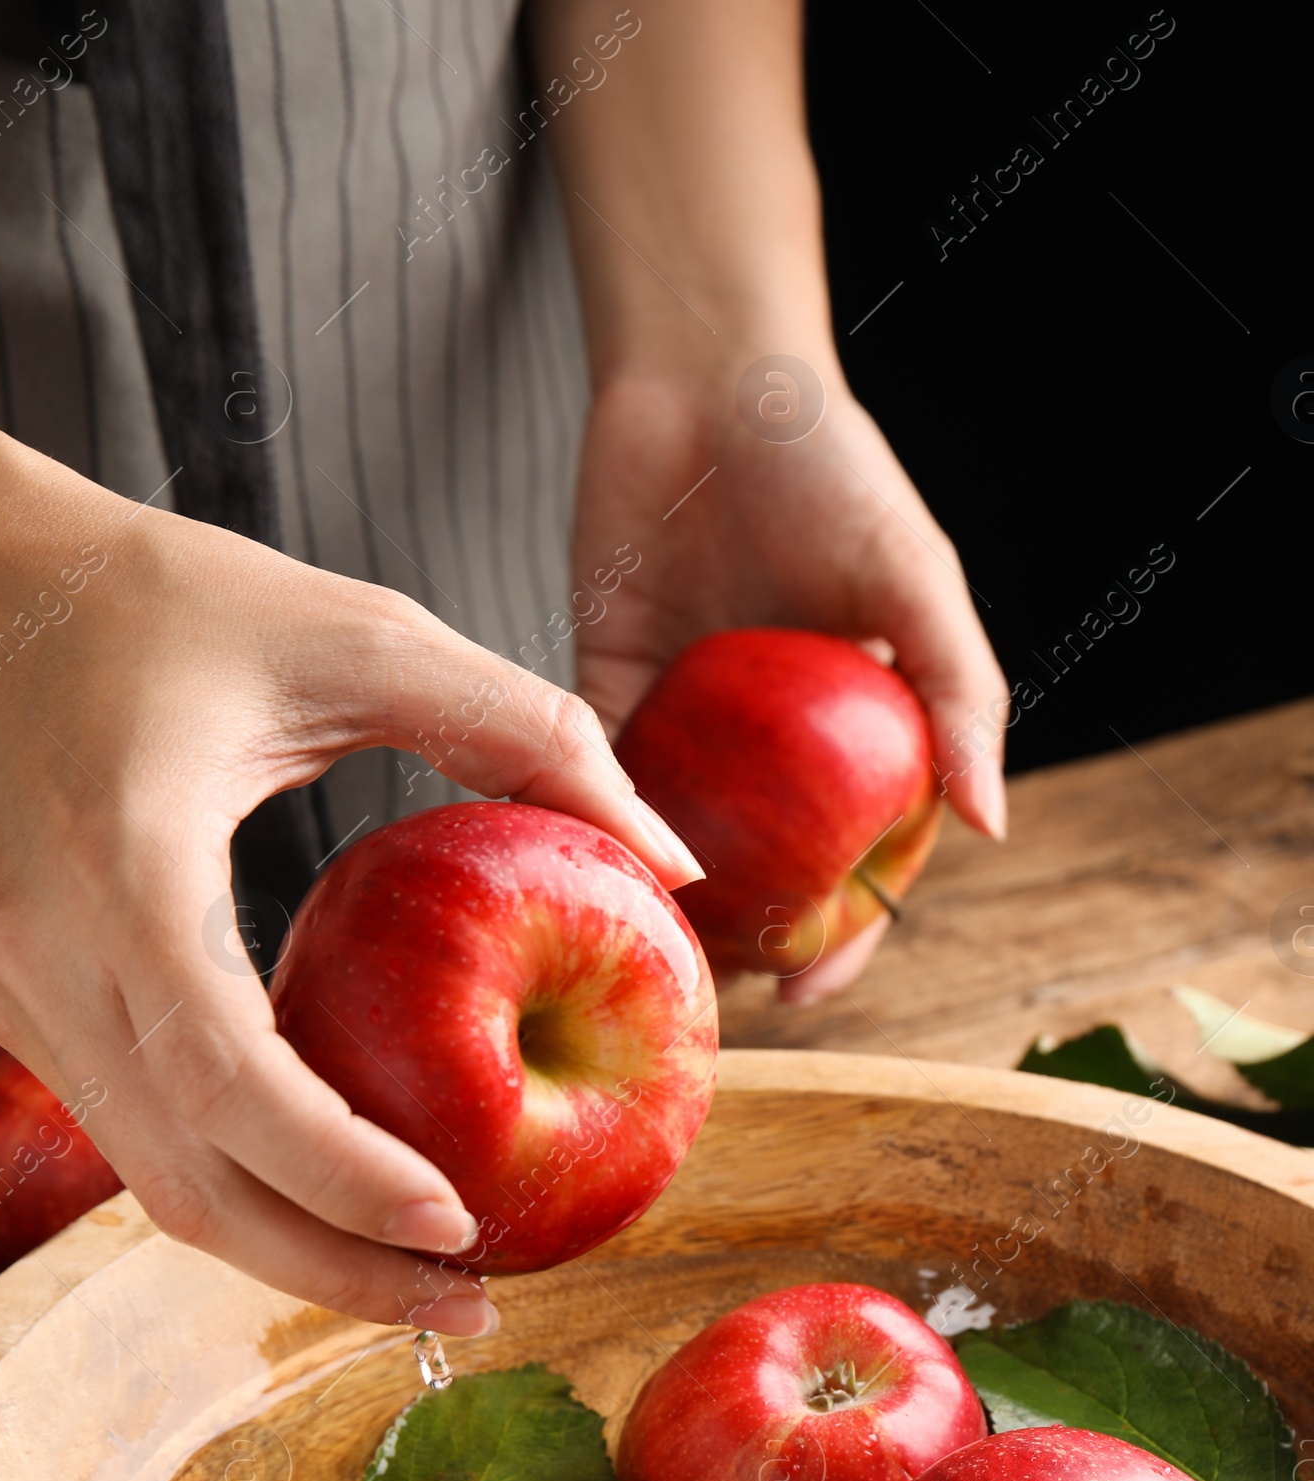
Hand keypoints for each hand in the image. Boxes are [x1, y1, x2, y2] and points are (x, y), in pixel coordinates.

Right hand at [0, 225, 702, 1334]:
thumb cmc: (167, 602)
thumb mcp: (361, 631)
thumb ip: (525, 730)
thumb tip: (669, 859)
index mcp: (123, 863)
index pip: (226, 1075)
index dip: (339, 1175)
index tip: (457, 1223)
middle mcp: (47, 961)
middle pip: (188, 1185)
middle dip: (332, 1271)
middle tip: (473, 1302)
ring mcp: (16, 1003)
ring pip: (158, 1189)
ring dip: (292, 1253)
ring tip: (427, 1278)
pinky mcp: (17, 1015)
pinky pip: (141, 1139)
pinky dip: (245, 1187)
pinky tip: (343, 1196)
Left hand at [567, 358, 1009, 995]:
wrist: (706, 379)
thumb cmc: (833, 466)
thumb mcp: (916, 580)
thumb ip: (961, 696)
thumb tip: (991, 826)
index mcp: (859, 731)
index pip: (862, 860)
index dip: (844, 934)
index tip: (810, 989)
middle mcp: (776, 746)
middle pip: (763, 876)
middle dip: (744, 947)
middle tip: (717, 1003)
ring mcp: (692, 726)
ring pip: (677, 848)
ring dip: (665, 914)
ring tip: (649, 971)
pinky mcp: (607, 690)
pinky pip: (594, 781)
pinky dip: (593, 831)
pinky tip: (585, 882)